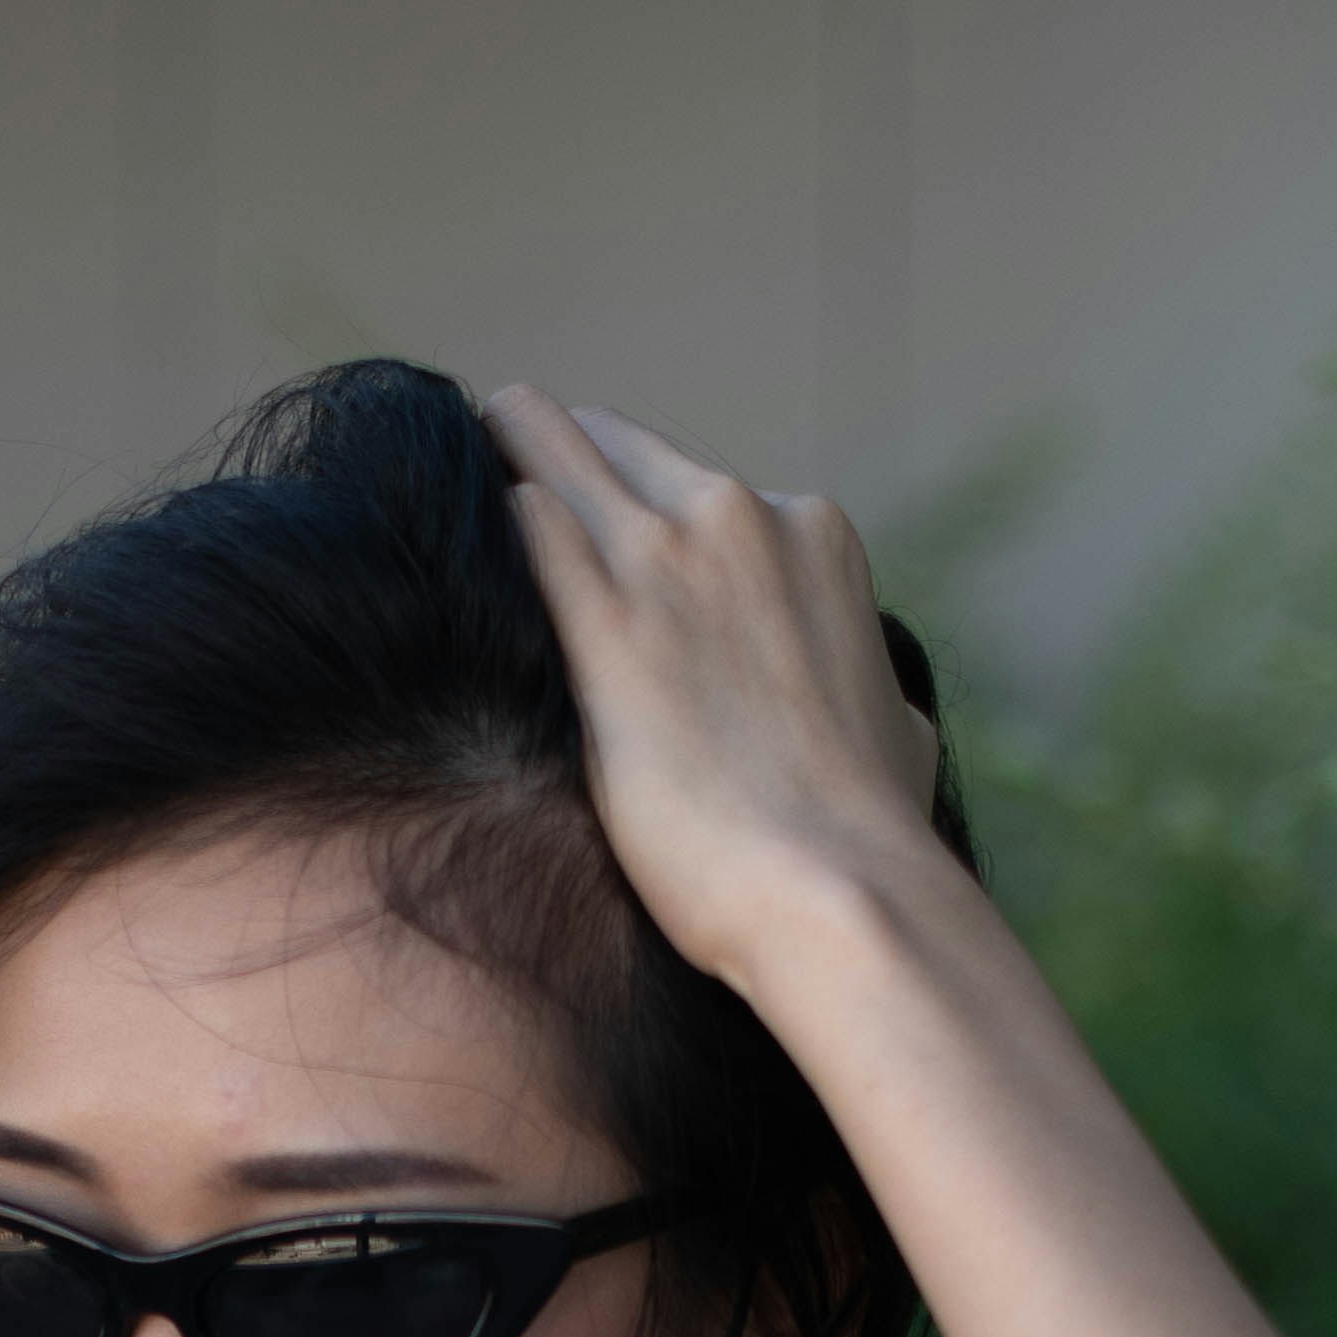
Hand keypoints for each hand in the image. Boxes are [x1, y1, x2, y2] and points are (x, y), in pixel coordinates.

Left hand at [485, 387, 943, 990]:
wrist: (842, 894)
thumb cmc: (871, 831)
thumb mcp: (892, 722)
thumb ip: (858, 679)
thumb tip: (869, 704)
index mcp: (808, 531)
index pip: (684, 480)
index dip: (627, 516)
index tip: (593, 558)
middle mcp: (738, 517)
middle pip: (600, 442)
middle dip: (545, 470)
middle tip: (495, 524)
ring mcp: (668, 558)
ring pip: (540, 443)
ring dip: (496, 478)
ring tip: (444, 521)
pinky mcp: (604, 623)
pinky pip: (520, 526)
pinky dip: (480, 543)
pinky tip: (445, 575)